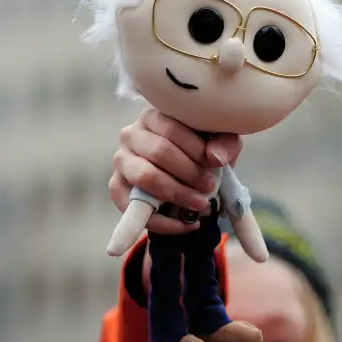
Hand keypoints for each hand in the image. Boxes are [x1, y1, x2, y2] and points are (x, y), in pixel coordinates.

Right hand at [110, 108, 242, 233]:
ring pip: (144, 176)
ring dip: (176, 193)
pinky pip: (131, 206)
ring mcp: (121, 160)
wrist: (186, 172)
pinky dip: (161, 221)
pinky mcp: (117, 187)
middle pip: (159, 152)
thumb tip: (214, 157)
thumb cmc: (202, 149)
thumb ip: (224, 142)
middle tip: (209, 186)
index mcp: (155, 116)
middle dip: (189, 173)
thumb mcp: (220, 141)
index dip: (195, 148)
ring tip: (200, 204)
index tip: (214, 164)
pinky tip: (185, 225)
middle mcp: (132, 134)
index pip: (172, 128)